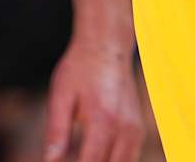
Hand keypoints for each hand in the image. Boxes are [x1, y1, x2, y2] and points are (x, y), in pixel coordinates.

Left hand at [43, 34, 144, 161]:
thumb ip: (56, 133)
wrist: (107, 45)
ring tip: (82, 155)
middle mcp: (125, 128)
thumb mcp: (61, 96)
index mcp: (103, 121)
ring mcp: (135, 129)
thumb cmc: (80, 68)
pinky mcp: (138, 128)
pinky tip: (96, 156)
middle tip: (73, 157)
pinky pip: (130, 159)